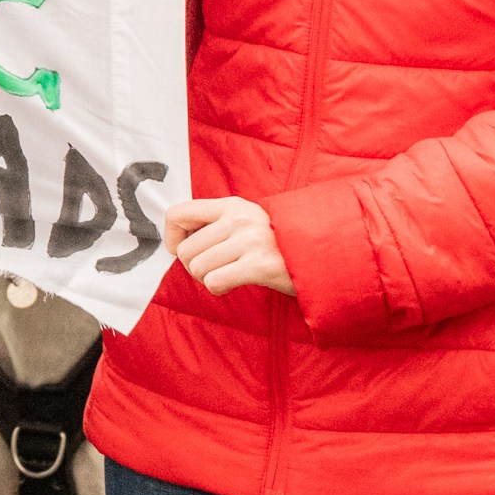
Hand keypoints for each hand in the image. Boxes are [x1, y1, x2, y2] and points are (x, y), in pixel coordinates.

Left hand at [163, 195, 293, 296]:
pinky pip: (214, 282)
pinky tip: (235, 284)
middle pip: (185, 251)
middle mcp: (238, 219)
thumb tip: (177, 242)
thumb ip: (216, 224)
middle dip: (194, 267)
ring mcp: (250, 241)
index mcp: (232, 205)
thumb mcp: (248, 221)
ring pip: (197, 268)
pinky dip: (219, 289)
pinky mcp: (260, 265)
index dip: (172, 238)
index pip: (177, 214)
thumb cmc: (279, 243)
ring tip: (230, 275)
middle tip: (216, 269)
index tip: (183, 250)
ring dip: (208, 279)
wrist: (323, 254)